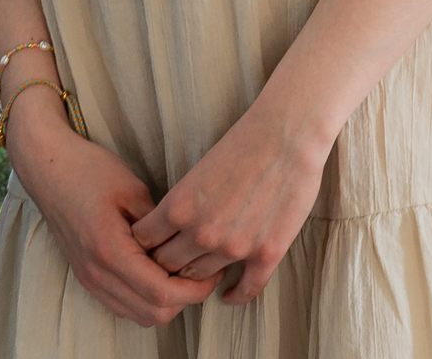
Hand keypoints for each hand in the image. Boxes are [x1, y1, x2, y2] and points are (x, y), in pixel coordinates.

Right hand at [5, 94, 217, 326]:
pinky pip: (122, 305)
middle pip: (154, 314)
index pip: (162, 294)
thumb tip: (184, 249)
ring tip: (180, 272)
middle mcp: (97, 273)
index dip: (195, 290)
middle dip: (184, 300)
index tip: (212, 272)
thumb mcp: (132, 189)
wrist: (45, 164)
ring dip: (165, 303)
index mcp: (110, 250)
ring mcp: (88, 278)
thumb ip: (159, 226)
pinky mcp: (86, 276)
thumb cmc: (88, 169)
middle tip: (200, 272)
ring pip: (139, 315)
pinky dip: (145, 300)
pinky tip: (156, 273)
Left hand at [129, 106, 329, 303]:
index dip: (144, 246)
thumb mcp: (197, 171)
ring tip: (199, 276)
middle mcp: (201, 232)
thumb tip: (171, 227)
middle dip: (165, 266)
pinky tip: (229, 294)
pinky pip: (247, 289)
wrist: (287, 136)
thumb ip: (183, 204)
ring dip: (199, 279)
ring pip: (202, 279)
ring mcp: (234, 247)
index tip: (150, 247)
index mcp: (178, 207)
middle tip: (170, 266)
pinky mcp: (267, 253)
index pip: (144, 242)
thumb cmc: (243, 143)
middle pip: (168, 266)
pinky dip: (236, 295)